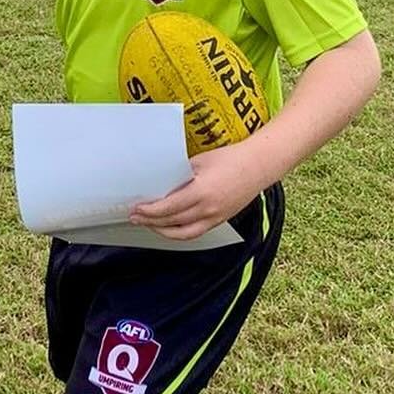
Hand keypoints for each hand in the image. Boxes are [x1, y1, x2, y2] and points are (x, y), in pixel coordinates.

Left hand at [129, 143, 267, 241]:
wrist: (258, 166)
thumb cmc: (231, 159)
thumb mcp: (199, 162)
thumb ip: (181, 176)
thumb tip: (161, 185)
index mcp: (201, 192)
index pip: (168, 208)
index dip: (149, 211)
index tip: (137, 209)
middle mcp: (208, 209)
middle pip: (172, 222)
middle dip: (150, 221)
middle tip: (136, 217)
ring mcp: (215, 217)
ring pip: (183, 234)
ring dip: (163, 231)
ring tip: (150, 225)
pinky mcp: (220, 220)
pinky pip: (195, 232)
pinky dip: (180, 232)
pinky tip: (170, 227)